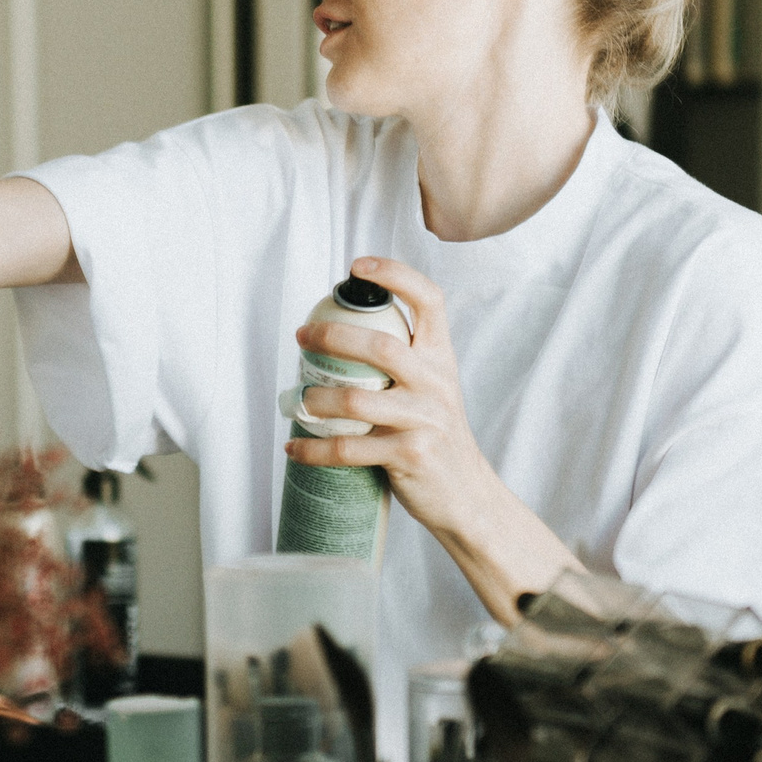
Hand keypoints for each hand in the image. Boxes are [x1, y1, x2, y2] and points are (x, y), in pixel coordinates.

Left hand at [285, 257, 576, 618]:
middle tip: (302, 337)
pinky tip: (295, 448)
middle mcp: (436, 383)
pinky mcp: (409, 456)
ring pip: (357, 400)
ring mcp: (424, 421)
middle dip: (332, 338)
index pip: (429, 300)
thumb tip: (338, 333)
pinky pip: (349, 449)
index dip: (395, 275)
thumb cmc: (436, 435)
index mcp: (442, 358)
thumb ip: (402, 360)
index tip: (357, 267)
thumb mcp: (431, 388)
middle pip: (381, 347)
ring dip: (317, 399)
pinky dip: (314, 449)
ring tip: (299, 401)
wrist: (467, 494)